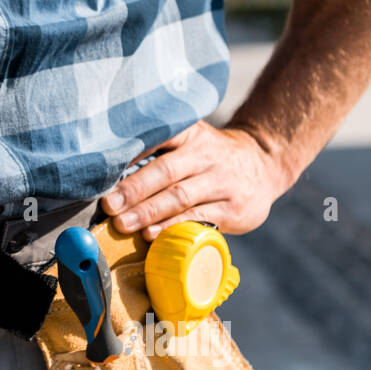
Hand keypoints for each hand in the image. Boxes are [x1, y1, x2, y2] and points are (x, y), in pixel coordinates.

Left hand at [98, 121, 291, 240]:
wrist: (265, 163)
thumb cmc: (211, 156)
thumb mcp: (192, 140)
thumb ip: (159, 150)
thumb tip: (109, 173)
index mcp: (192, 134)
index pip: (161, 137)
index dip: (133, 152)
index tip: (105, 167)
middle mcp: (207, 155)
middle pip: (166, 172)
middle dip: (134, 189)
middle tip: (109, 204)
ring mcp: (223, 182)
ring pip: (181, 197)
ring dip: (149, 212)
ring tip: (124, 224)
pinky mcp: (234, 208)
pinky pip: (199, 218)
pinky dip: (173, 227)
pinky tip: (153, 235)